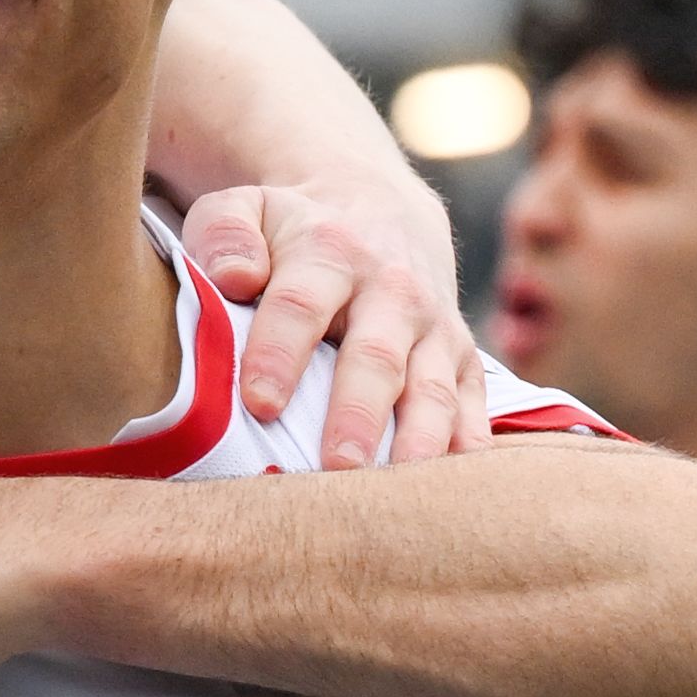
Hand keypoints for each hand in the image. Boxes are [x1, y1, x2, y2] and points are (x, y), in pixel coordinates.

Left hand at [180, 180, 474, 468]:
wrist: (381, 212)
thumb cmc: (292, 231)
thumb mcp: (246, 208)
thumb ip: (224, 233)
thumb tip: (234, 278)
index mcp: (329, 253)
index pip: (300, 306)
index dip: (280, 353)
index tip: (259, 403)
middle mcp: (392, 290)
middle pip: (375, 357)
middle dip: (358, 413)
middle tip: (338, 466)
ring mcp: (434, 327)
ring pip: (432, 388)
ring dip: (419, 439)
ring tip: (401, 488)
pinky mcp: (464, 358)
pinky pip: (472, 403)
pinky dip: (469, 444)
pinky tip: (453, 487)